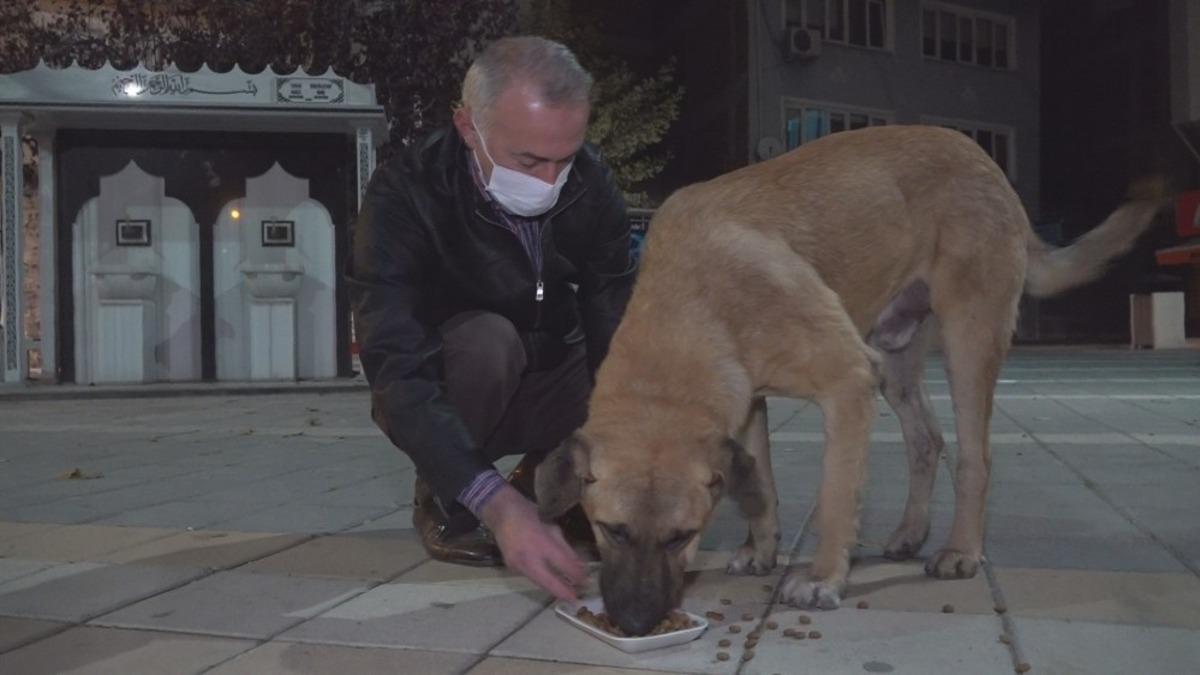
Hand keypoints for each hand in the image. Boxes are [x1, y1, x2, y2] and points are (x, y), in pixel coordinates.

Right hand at [480, 484, 586, 599]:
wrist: (501, 513)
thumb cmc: (530, 514)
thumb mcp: (552, 527)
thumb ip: (566, 549)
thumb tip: (579, 565)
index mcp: (541, 543)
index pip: (562, 564)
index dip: (575, 575)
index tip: (585, 582)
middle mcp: (528, 557)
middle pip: (548, 581)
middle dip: (563, 591)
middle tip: (575, 599)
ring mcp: (517, 564)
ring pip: (539, 582)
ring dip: (553, 587)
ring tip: (567, 592)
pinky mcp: (512, 567)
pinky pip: (531, 576)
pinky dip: (542, 580)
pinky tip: (552, 581)